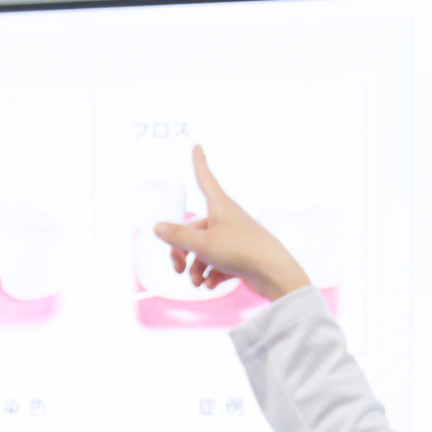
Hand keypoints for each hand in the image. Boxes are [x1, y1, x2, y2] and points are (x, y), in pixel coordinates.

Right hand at [151, 145, 311, 301]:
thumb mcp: (202, 244)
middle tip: (178, 268)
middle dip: (183, 252)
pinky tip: (211, 285)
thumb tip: (158, 227)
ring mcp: (234, 238)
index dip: (199, 163)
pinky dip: (211, 275)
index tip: (197, 146)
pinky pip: (217, 263)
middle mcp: (226, 219)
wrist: (273, 273)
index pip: (205, 179)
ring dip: (195, 268)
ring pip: (204, 251)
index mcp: (220, 207)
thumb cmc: (241, 251)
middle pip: (194, 230)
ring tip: (197, 282)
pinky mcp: (240, 257)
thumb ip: (177, 236)